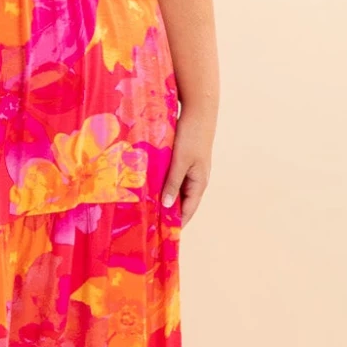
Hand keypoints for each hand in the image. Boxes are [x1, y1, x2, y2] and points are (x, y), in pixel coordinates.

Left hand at [159, 106, 214, 226]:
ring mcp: (190, 170)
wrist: (199, 111)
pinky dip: (163, 186)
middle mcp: (196, 180)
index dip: (176, 223)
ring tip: (147, 210)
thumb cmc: (191, 136)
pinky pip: (172, 179)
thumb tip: (168, 206)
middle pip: (181, 203)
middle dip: (167, 213)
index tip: (162, 236)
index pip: (187, 211)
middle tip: (149, 225)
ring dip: (163, 199)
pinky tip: (149, 188)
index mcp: (199, 183)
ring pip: (175, 191)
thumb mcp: (180, 161)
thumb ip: (173, 183)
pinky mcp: (183, 161)